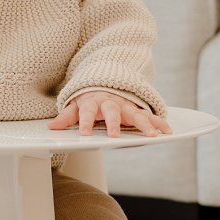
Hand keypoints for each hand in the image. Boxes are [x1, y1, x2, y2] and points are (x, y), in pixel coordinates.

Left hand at [47, 91, 171, 137]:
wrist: (107, 83)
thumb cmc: (91, 99)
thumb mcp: (76, 105)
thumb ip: (66, 117)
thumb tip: (52, 128)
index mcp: (93, 102)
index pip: (87, 111)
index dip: (84, 122)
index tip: (83, 134)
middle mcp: (111, 103)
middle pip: (112, 111)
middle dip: (114, 123)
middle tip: (115, 136)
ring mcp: (126, 106)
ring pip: (135, 114)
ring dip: (144, 124)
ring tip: (152, 135)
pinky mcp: (138, 110)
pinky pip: (150, 115)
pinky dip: (159, 122)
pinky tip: (167, 131)